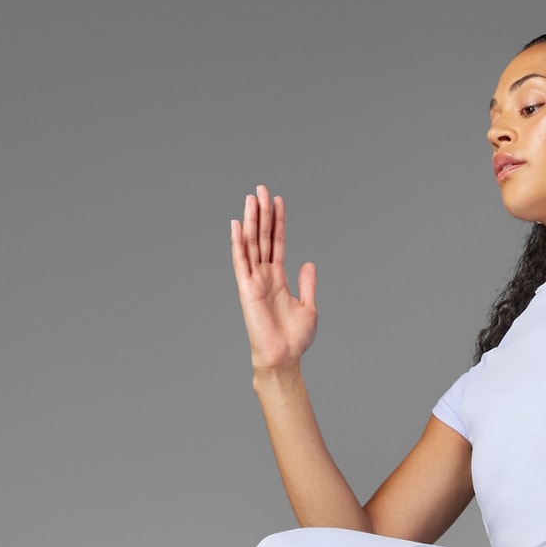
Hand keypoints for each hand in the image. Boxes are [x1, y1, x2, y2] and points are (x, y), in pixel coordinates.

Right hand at [230, 184, 317, 374]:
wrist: (283, 358)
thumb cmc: (295, 339)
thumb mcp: (309, 307)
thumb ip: (307, 284)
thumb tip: (308, 262)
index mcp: (278, 278)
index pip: (277, 243)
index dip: (278, 222)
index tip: (278, 201)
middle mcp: (264, 276)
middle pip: (262, 237)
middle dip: (263, 213)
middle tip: (262, 188)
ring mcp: (254, 281)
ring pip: (251, 244)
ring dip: (251, 220)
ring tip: (252, 198)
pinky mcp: (246, 289)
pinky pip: (240, 261)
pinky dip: (238, 243)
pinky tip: (236, 224)